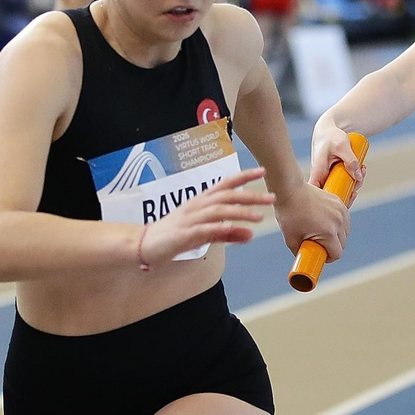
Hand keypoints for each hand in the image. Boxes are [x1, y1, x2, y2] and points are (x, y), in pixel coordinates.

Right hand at [139, 167, 273, 265]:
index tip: (262, 171)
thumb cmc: (173, 236)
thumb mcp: (203, 234)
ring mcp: (190, 219)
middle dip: (250, 195)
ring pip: (219, 211)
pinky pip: (206, 229)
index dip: (243, 176)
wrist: (144, 244)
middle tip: (271, 197)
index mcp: (201, 202)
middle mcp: (197, 206)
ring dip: (240, 212)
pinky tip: (237, 231)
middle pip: (226, 196)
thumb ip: (226, 233)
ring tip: (259, 217)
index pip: (224, 184)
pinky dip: (222, 229)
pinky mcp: (185, 234)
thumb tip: (249, 234)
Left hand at [276, 182, 350, 262]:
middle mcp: (338, 222)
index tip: (322, 255)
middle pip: (343, 243)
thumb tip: (304, 260)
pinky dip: (340, 223)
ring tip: (324, 233)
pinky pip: (345, 218)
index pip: (337, 253)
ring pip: (346, 230)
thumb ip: (300, 252)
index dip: (329, 258)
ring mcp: (340, 210)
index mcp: (328, 233)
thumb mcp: (291, 239)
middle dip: (333, 247)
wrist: (290, 190)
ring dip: (338, 235)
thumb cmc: (289, 214)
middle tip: (321, 245)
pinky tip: (329, 222)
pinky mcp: (339, 202)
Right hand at [308, 118, 364, 190]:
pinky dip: (353, 177)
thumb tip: (358, 177)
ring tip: (363, 168)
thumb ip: (351, 161)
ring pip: (340, 188)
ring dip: (354, 182)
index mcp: (317, 173)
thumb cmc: (330, 136)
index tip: (346, 196)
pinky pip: (343, 180)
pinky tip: (361, 169)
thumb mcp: (342, 146)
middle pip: (333, 194)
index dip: (331, 201)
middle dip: (349, 191)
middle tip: (359, 179)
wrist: (328, 128)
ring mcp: (327, 176)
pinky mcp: (333, 173)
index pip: (318, 196)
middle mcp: (320, 177)